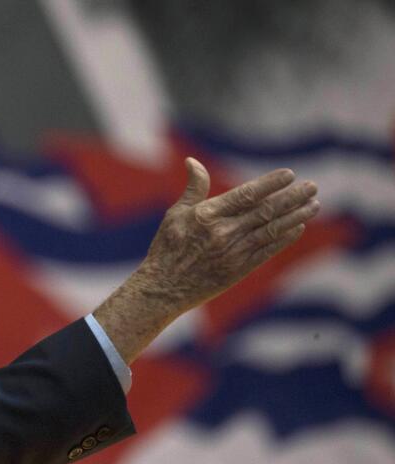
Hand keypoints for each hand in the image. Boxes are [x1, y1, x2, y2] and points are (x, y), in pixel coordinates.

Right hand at [136, 157, 319, 311]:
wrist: (163, 288)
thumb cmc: (167, 247)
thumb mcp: (176, 214)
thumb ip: (193, 188)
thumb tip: (191, 161)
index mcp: (207, 215)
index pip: (246, 195)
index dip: (270, 184)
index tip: (289, 174)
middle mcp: (223, 232)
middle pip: (265, 211)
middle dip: (292, 198)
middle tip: (312, 187)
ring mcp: (232, 252)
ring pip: (271, 230)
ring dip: (295, 216)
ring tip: (314, 205)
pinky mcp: (238, 270)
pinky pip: (267, 251)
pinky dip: (284, 238)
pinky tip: (298, 228)